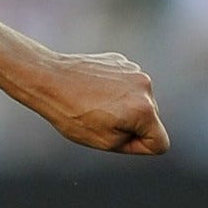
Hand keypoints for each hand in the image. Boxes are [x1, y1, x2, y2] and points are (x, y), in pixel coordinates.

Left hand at [21, 50, 169, 154]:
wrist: (47, 78)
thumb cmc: (71, 114)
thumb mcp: (105, 142)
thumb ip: (135, 143)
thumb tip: (148, 134)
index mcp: (145, 110)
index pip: (160, 143)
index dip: (138, 147)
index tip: (115, 138)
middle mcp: (146, 87)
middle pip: (150, 119)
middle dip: (130, 124)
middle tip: (98, 119)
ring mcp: (134, 70)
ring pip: (138, 100)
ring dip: (122, 106)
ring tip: (93, 103)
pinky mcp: (121, 60)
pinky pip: (126, 84)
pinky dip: (114, 89)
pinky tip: (92, 88)